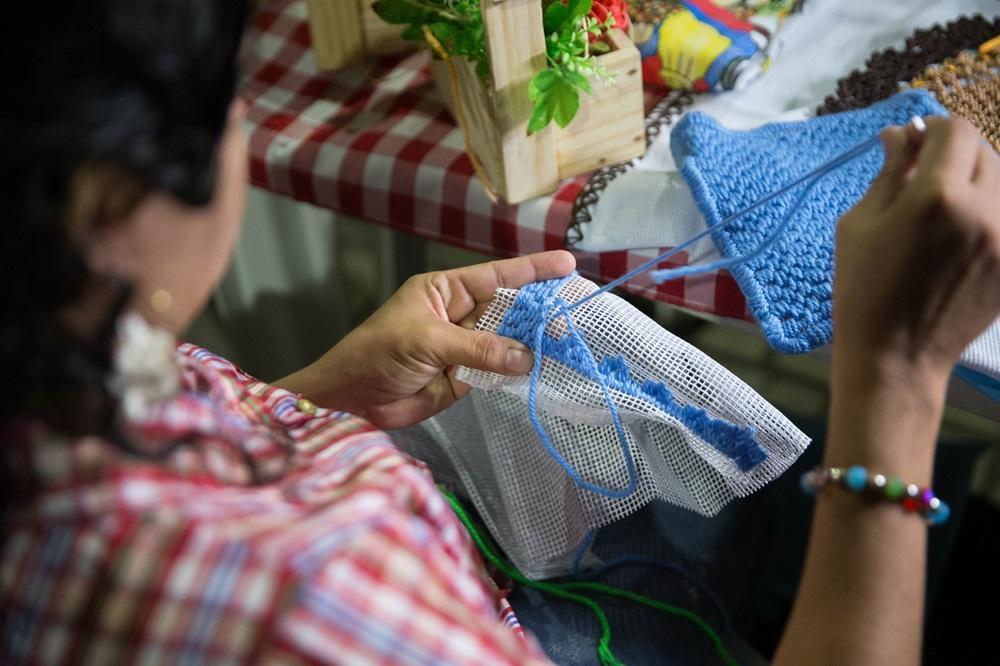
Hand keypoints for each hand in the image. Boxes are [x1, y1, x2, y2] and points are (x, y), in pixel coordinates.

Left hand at [279, 251, 575, 428]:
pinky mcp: (466, 379)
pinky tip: (543, 370)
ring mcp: (465, 348)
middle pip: (509, 310)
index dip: (532, 270)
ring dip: (534, 344)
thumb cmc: (378, 353)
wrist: (352, 398)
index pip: (496, 276)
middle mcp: (460, 315)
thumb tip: (525, 356)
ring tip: (567, 342)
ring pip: (508, 343)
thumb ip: (477, 348)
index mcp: (446, 291)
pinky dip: (519, 373)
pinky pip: (499, 372)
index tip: (567, 263)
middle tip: (576, 312)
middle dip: (540, 310)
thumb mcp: (428, 342)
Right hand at [833, 117, 999, 396]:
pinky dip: (986, 210)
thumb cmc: (863, 288)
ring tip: (944, 203)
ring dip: (975, 178)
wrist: (896, 356)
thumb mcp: (859, 225)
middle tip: (924, 172)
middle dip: (955, 152)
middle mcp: (983, 209)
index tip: (914, 141)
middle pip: (984, 151)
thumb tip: (899, 135)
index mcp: (936, 196)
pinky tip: (959, 228)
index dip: (934, 129)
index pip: (955, 132)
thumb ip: (888, 173)